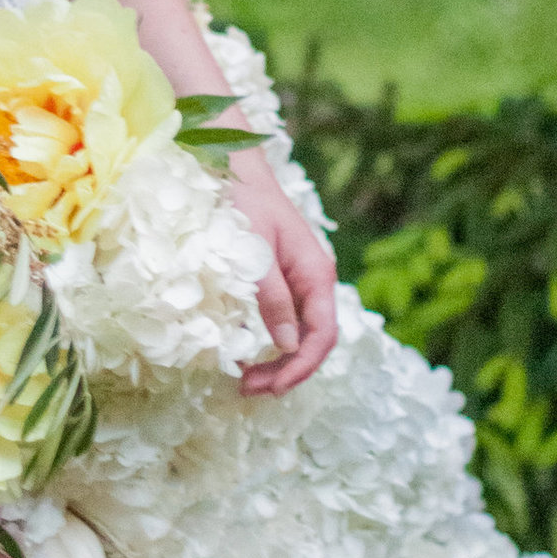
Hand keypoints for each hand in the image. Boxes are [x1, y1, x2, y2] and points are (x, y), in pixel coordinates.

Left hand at [227, 151, 338, 395]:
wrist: (233, 167)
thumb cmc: (243, 202)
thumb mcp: (254, 253)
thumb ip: (272, 297)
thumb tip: (288, 345)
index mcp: (317, 274)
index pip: (323, 335)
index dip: (301, 367)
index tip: (273, 388)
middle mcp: (314, 282)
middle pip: (311, 341)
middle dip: (285, 371)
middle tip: (248, 390)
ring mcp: (298, 282)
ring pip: (297, 335)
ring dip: (275, 362)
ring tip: (245, 381)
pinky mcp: (279, 281)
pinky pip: (281, 321)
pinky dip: (266, 344)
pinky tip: (244, 355)